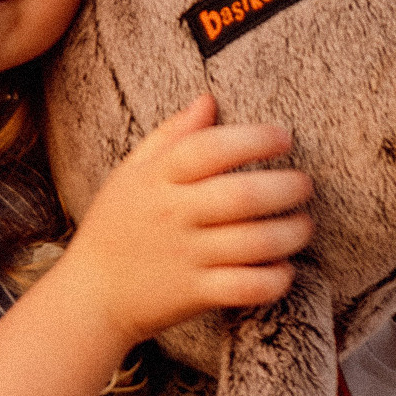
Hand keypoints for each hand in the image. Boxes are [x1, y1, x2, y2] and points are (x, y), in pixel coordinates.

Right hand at [56, 95, 312, 348]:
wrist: (91, 296)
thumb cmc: (116, 226)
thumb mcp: (132, 173)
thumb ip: (172, 136)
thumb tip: (209, 99)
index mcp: (159, 178)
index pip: (212, 148)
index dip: (255, 138)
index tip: (284, 138)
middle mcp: (175, 215)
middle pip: (244, 195)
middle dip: (287, 188)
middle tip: (304, 185)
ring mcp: (187, 257)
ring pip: (256, 242)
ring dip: (292, 233)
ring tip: (303, 225)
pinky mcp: (196, 295)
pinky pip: (248, 287)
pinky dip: (276, 279)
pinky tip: (284, 268)